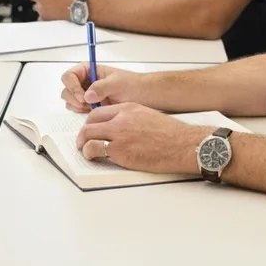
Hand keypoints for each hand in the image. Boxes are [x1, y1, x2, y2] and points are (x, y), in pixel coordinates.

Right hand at [59, 63, 148, 112]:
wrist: (145, 97)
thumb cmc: (133, 85)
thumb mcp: (117, 83)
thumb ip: (101, 87)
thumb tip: (87, 96)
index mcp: (88, 70)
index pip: (69, 76)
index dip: (72, 86)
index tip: (83, 97)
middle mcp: (85, 82)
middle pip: (67, 89)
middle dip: (74, 98)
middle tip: (87, 105)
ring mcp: (87, 95)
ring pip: (70, 101)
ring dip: (77, 106)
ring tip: (93, 108)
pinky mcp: (90, 106)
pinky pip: (78, 110)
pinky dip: (82, 112)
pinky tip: (95, 112)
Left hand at [75, 103, 209, 173]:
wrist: (183, 145)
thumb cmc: (171, 134)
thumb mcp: (148, 116)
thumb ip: (131, 119)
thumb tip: (120, 128)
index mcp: (128, 108)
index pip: (100, 111)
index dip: (92, 122)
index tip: (91, 129)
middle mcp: (121, 118)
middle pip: (91, 122)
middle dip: (84, 132)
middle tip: (83, 140)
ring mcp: (119, 134)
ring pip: (88, 134)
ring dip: (83, 143)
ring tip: (85, 150)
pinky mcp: (120, 150)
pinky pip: (94, 149)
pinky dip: (89, 153)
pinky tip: (92, 157)